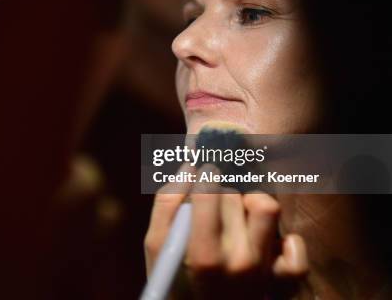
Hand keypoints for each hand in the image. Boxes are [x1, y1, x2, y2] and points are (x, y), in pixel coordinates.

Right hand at [145, 165, 308, 298]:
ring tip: (237, 214)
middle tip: (211, 205)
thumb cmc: (173, 284)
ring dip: (250, 203)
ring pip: (267, 208)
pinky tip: (266, 239)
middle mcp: (238, 260)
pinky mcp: (280, 282)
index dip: (204, 177)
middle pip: (234, 197)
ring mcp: (263, 270)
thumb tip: (188, 168)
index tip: (201, 177)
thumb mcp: (157, 249)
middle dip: (220, 192)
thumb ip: (167, 206)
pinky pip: (295, 247)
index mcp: (203, 253)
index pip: (211, 191)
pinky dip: (285, 239)